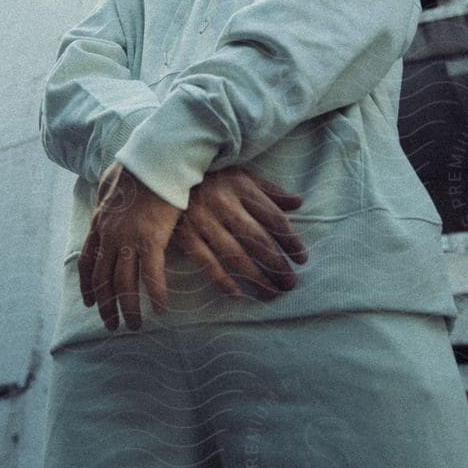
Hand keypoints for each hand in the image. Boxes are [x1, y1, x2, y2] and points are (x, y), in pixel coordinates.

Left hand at [79, 161, 181, 330]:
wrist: (155, 158)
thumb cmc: (138, 166)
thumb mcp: (111, 181)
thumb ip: (106, 195)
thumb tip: (104, 194)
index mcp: (99, 222)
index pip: (87, 261)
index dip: (88, 285)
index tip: (90, 303)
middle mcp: (110, 235)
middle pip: (102, 279)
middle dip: (105, 306)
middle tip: (110, 325)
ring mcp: (129, 239)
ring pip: (123, 283)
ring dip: (127, 308)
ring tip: (133, 326)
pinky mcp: (151, 240)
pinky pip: (151, 276)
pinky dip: (155, 295)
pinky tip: (160, 310)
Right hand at [173, 169, 306, 299]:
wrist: (166, 173)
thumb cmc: (212, 178)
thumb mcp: (242, 176)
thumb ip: (269, 191)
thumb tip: (298, 202)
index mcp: (242, 187)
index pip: (274, 218)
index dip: (290, 240)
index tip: (302, 259)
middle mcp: (224, 204)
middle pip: (258, 239)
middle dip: (277, 264)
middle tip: (290, 283)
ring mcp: (203, 221)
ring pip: (235, 255)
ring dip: (256, 277)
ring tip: (272, 293)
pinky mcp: (185, 235)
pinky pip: (206, 262)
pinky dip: (221, 279)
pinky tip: (238, 294)